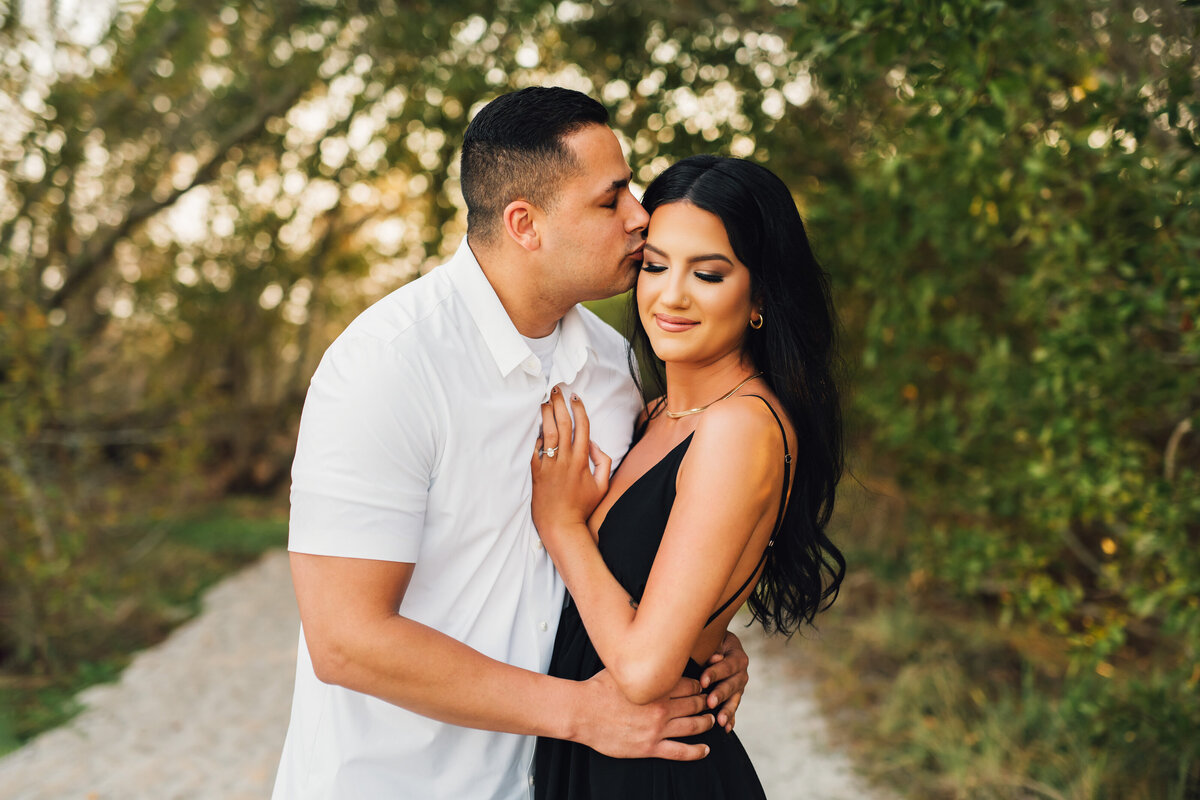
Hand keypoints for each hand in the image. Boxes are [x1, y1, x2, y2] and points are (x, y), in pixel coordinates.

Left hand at [530, 387, 611, 545]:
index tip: (576, 397)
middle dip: (560, 404)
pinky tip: (539, 428)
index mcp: (582, 460)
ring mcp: (549, 464)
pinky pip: (536, 449)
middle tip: (556, 390)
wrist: (561, 525)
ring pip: (548, 433)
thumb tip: (594, 444)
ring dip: (546, 414)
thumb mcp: (602, 485)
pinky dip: (538, 437)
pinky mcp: (537, 471)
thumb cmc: (583, 506)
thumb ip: (603, 462)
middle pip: (563, 424)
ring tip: (545, 401)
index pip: (582, 427)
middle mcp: (565, 459)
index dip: (579, 410)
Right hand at [575, 669, 713, 759]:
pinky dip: (697, 751)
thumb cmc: (598, 688)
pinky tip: (706, 749)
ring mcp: (657, 729)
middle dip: (705, 702)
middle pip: (694, 703)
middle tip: (710, 702)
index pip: (689, 684)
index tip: (701, 686)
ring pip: (693, 725)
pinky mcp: (650, 747)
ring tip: (711, 720)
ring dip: (706, 722)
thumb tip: (646, 648)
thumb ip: (639, 663)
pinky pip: (680, 752)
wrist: (582, 712)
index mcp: (656, 687)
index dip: (698, 685)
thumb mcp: (622, 669)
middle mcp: (661, 707)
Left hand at [700, 631, 748, 731]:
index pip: (727, 665)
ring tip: (720, 721)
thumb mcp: (711, 640)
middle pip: (733, 684)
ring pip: (735, 698)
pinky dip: (731, 718)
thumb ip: (711, 649)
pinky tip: (727, 728)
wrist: (717, 644)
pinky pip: (734, 708)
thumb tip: (714, 657)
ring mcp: (739, 685)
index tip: (703, 681)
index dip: (715, 673)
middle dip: (721, 694)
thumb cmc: (708, 641)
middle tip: (710, 703)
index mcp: (737, 655)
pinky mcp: (735, 696)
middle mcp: (741, 671)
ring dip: (727, 710)